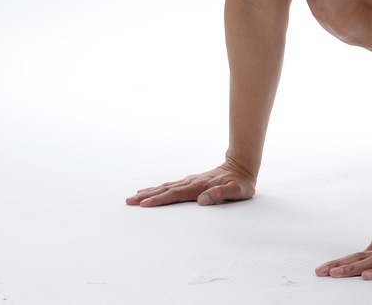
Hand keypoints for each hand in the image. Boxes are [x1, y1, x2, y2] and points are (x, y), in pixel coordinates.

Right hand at [125, 159, 256, 206]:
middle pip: (165, 190)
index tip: (144, 204)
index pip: (175, 194)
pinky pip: (171, 186)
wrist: (242, 167)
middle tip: (129, 201)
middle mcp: (191, 183)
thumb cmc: (241, 183)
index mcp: (199, 187)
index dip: (159, 200)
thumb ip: (220, 194)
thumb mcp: (236, 191)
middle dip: (147, 196)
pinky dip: (159, 189)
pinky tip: (152, 191)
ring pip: (166, 187)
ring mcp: (190, 181)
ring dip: (150, 192)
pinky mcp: (191, 182)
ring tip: (134, 197)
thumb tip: (201, 202)